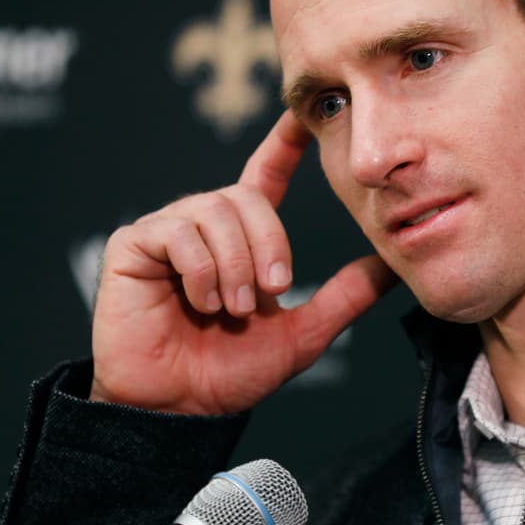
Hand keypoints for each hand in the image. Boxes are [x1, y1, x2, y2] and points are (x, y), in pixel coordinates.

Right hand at [89, 111, 396, 414]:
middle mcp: (203, 225)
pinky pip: (178, 232)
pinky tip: (200, 303)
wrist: (180, 409)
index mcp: (241, 238)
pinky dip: (200, 271)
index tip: (302, 115)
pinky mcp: (132, 244)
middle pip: (246, 195)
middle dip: (269, 242)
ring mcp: (166, 231)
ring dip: (235, 265)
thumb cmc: (231, 373)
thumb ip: (346, 295)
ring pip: (215, 211)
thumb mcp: (303, 332)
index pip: (264, 175)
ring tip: (233, 307)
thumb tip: (392, 264)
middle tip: (274, 290)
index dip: (282, 143)